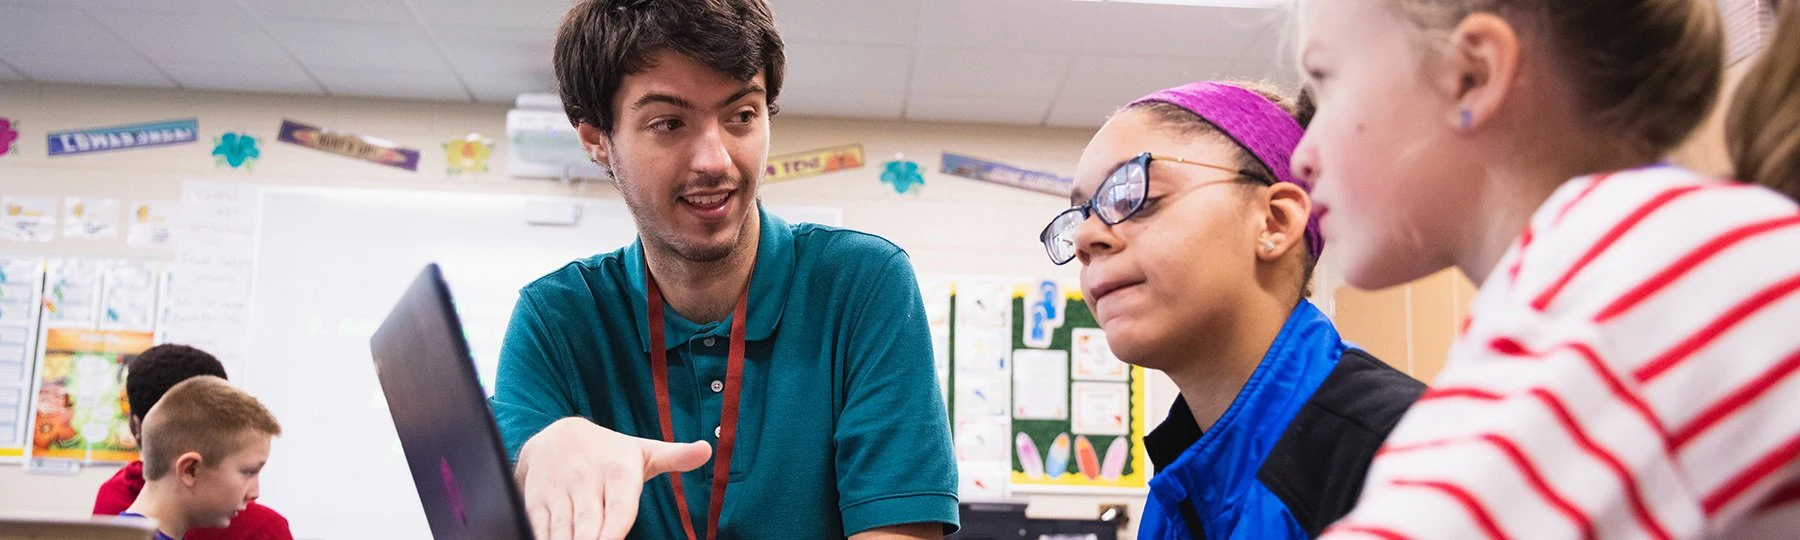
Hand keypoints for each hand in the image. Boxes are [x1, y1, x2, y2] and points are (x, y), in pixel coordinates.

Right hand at [515, 417, 711, 539]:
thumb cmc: (609, 453)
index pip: (619, 508)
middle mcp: (586, 480)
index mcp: (618, 471)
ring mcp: (559, 492)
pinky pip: (538, 528)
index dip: (615, 529)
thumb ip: (675, 457)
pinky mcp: (535, 502)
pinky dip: (543, 539)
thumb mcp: (643, 451)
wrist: (556, 435)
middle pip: (588, 525)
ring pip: (561, 530)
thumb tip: (707, 449)